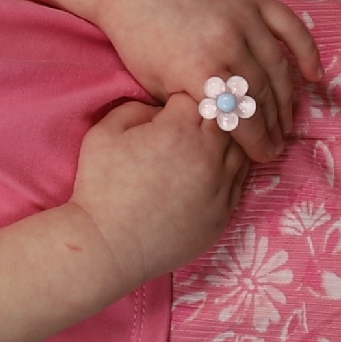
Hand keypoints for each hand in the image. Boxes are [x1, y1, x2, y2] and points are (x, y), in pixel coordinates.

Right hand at [66, 95, 248, 275]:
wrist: (109, 245)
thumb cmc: (100, 187)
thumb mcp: (104, 132)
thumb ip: (136, 108)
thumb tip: (160, 109)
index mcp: (180, 130)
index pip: (197, 96)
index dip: (181, 100)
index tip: (169, 110)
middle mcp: (210, 155)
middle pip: (226, 120)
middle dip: (206, 119)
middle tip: (183, 130)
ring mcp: (222, 187)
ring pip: (240, 150)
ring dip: (223, 144)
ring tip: (197, 151)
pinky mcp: (225, 214)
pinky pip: (239, 182)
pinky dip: (228, 172)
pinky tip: (206, 174)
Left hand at [82, 0, 321, 168]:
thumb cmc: (137, 37)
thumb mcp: (155, 84)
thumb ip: (192, 107)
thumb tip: (223, 130)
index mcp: (199, 70)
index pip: (239, 117)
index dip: (255, 142)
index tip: (264, 157)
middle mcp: (227, 43)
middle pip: (262, 95)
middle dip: (272, 126)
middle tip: (277, 144)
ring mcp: (243, 16)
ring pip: (278, 67)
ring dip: (287, 98)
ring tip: (287, 120)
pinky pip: (291, 26)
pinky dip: (306, 51)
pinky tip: (314, 75)